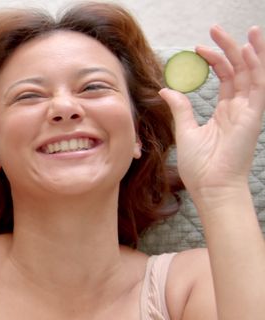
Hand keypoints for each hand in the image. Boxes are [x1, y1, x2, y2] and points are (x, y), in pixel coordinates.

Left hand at [160, 25, 264, 203]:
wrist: (210, 187)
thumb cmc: (199, 166)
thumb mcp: (185, 130)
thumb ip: (180, 108)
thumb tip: (166, 90)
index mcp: (225, 112)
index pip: (225, 78)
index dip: (215, 60)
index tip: (199, 48)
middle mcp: (240, 108)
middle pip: (238, 70)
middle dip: (229, 48)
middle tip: (215, 29)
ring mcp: (248, 111)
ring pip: (252, 74)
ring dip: (248, 51)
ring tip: (245, 30)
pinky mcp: (253, 116)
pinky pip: (258, 86)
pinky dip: (256, 67)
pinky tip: (251, 50)